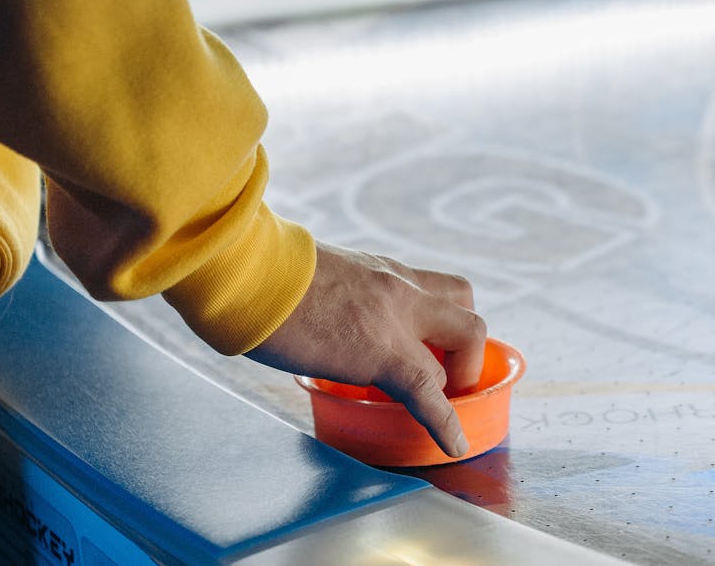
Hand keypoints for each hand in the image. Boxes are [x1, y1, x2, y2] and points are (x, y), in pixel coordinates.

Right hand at [247, 242, 486, 457]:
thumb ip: (325, 295)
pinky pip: (431, 392)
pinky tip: (452, 445)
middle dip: (465, 347)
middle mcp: (398, 287)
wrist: (247, 272)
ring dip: (457, 375)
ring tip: (432, 403)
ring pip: (468, 338)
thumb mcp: (307, 276)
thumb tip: (306, 315)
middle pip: (467, 306)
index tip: (435, 348)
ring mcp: (396, 318)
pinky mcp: (383, 354)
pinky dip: (446, 422)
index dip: (446, 319)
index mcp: (377, 270)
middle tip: (442, 374)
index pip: (436, 287)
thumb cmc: (257, 272)